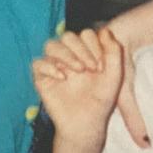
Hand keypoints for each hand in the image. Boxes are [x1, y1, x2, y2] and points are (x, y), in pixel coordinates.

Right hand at [33, 28, 123, 147]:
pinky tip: (63, 77)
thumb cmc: (101, 101)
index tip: (101, 66)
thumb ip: (113, 51)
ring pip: (51, 45)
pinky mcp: (42, 78)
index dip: (94, 45)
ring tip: (78, 70)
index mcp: (86, 53)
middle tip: (92, 68)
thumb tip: (105, 30)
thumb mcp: (114, 75)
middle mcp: (69, 57)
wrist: (87, 123)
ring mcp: (54, 66)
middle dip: (81, 49)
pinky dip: (49, 67)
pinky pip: (38, 63)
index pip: (85, 35)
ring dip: (66, 54)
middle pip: (67, 36)